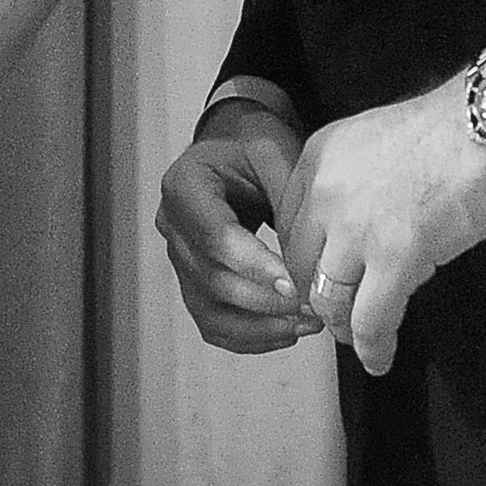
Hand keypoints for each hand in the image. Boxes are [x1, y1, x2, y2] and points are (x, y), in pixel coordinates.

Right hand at [156, 96, 322, 353]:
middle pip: (212, 279)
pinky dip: (249, 337)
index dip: (255, 266)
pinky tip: (287, 333)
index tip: (295, 285)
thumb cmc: (255, 147)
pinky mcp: (192, 282)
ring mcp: (178, 259)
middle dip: (265, 302)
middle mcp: (172, 225)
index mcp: (185, 185)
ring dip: (260, 327)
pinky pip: (213, 322)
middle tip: (314, 308)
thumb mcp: (275, 152)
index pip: (215, 237)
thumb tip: (306, 261)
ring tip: (308, 325)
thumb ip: (288, 199)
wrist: (235, 148)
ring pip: (210, 310)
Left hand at [278, 73, 485, 376]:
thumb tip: (366, 221)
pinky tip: (380, 359)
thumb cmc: (458, 125)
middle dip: (317, 296)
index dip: (305, 261)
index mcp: (320, 157)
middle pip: (301, 266)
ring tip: (357, 338)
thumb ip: (358, 179)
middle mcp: (326, 193)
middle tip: (337, 314)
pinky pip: (370, 319)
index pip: (291, 225)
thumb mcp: (379, 138)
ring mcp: (356, 228)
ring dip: (343, 326)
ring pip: (329, 298)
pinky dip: (373, 347)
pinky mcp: (395, 258)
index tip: (319, 277)